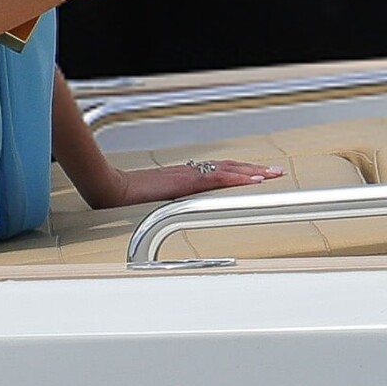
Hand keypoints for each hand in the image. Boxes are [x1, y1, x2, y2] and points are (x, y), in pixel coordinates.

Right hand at [96, 158, 285, 208]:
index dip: (239, 171)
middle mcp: (189, 172)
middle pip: (228, 168)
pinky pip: (217, 178)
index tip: (258, 174)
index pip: (218, 171)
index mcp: (183, 176)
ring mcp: (188, 175)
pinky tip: (252, 181)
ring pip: (227, 171)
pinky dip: (237, 178)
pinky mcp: (185, 181)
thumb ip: (169, 206)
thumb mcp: (155, 203)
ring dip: (251, 173)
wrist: (112, 189)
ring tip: (271, 175)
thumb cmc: (128, 198)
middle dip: (253, 170)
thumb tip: (177, 217)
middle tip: (275, 173)